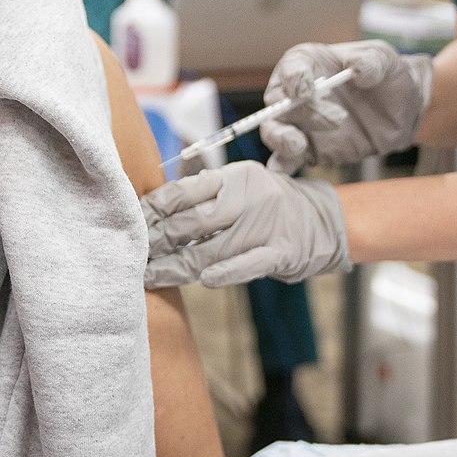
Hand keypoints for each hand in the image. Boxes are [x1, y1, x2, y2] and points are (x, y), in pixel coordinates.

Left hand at [142, 161, 349, 287]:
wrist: (324, 220)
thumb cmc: (270, 203)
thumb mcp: (241, 183)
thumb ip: (205, 189)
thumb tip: (154, 202)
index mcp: (236, 176)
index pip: (186, 190)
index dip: (155, 207)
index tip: (132, 220)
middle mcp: (250, 197)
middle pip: (194, 221)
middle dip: (158, 239)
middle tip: (133, 252)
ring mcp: (267, 225)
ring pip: (213, 248)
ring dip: (176, 265)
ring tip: (149, 275)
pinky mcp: (282, 252)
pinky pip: (249, 263)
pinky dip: (226, 272)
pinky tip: (204, 279)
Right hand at [259, 40, 434, 173]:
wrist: (401, 109)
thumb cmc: (386, 75)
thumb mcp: (386, 59)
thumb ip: (373, 62)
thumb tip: (358, 69)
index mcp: (309, 63)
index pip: (291, 67)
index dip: (294, 78)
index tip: (306, 90)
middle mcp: (296, 92)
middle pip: (278, 102)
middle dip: (297, 111)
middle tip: (335, 119)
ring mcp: (300, 123)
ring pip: (274, 131)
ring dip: (281, 138)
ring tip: (298, 145)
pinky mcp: (309, 150)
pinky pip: (287, 160)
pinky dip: (281, 167)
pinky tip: (280, 173)